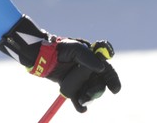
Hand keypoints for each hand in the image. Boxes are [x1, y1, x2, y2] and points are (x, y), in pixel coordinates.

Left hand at [0, 16, 120, 112]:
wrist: (42, 55)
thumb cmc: (60, 48)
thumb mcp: (75, 48)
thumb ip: (88, 58)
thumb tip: (101, 69)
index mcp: (92, 59)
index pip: (107, 70)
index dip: (113, 80)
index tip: (115, 90)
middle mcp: (88, 70)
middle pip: (99, 84)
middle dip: (97, 91)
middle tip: (89, 94)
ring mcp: (79, 79)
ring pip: (89, 92)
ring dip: (88, 98)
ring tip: (82, 99)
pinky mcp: (70, 87)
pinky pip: (78, 98)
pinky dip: (80, 106)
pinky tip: (81, 109)